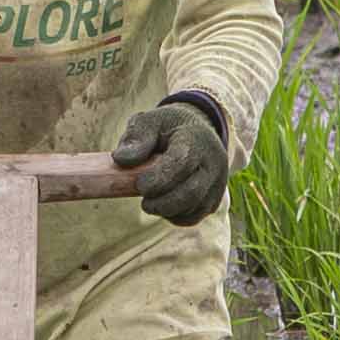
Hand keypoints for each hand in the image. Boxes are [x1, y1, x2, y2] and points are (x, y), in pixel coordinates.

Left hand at [113, 96, 229, 226]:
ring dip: (168, 210)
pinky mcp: (213, 199)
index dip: (160, 178)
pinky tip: (163, 206)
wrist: (194, 133)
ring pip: (194, 208)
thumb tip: (122, 159)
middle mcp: (214, 162)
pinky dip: (175, 216)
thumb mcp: (149, 122)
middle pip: (192, 192)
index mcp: (197, 139)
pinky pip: (194, 216)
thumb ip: (136, 138)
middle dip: (163, 203)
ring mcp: (217, 183)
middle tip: (144, 203)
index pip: (182, 163)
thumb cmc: (166, 129)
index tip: (140, 185)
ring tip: (151, 202)